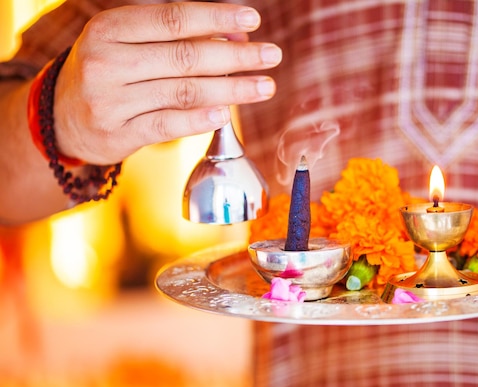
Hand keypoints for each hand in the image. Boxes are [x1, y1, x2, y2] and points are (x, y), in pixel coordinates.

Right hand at [53, 2, 281, 164]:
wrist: (63, 118)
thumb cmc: (109, 72)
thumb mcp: (130, 43)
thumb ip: (175, 38)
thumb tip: (235, 34)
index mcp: (110, 29)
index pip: (172, 18)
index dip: (216, 16)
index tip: (253, 18)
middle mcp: (106, 62)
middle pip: (185, 56)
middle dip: (236, 56)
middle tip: (271, 56)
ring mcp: (110, 101)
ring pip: (183, 92)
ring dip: (231, 89)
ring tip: (263, 86)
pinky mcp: (117, 134)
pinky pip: (168, 125)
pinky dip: (200, 118)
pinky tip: (226, 112)